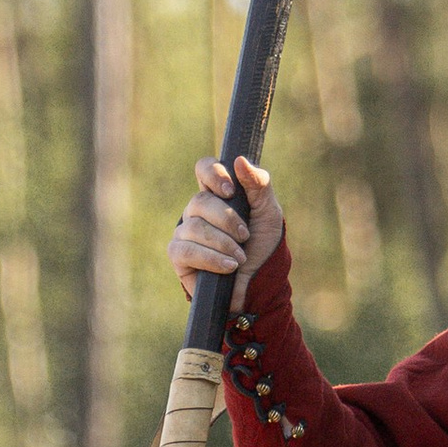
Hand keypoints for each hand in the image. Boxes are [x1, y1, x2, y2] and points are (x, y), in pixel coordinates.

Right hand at [166, 156, 283, 309]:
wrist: (258, 285)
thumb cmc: (263, 248)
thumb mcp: (269, 214)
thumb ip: (259, 185)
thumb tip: (239, 160)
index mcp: (217, 194)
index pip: (204, 168)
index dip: (213, 173)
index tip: (230, 190)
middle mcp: (197, 211)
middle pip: (200, 200)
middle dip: (226, 219)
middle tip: (245, 236)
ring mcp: (185, 232)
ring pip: (194, 227)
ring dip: (223, 243)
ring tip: (240, 258)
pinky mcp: (178, 256)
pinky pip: (187, 250)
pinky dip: (211, 259)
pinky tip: (228, 267)